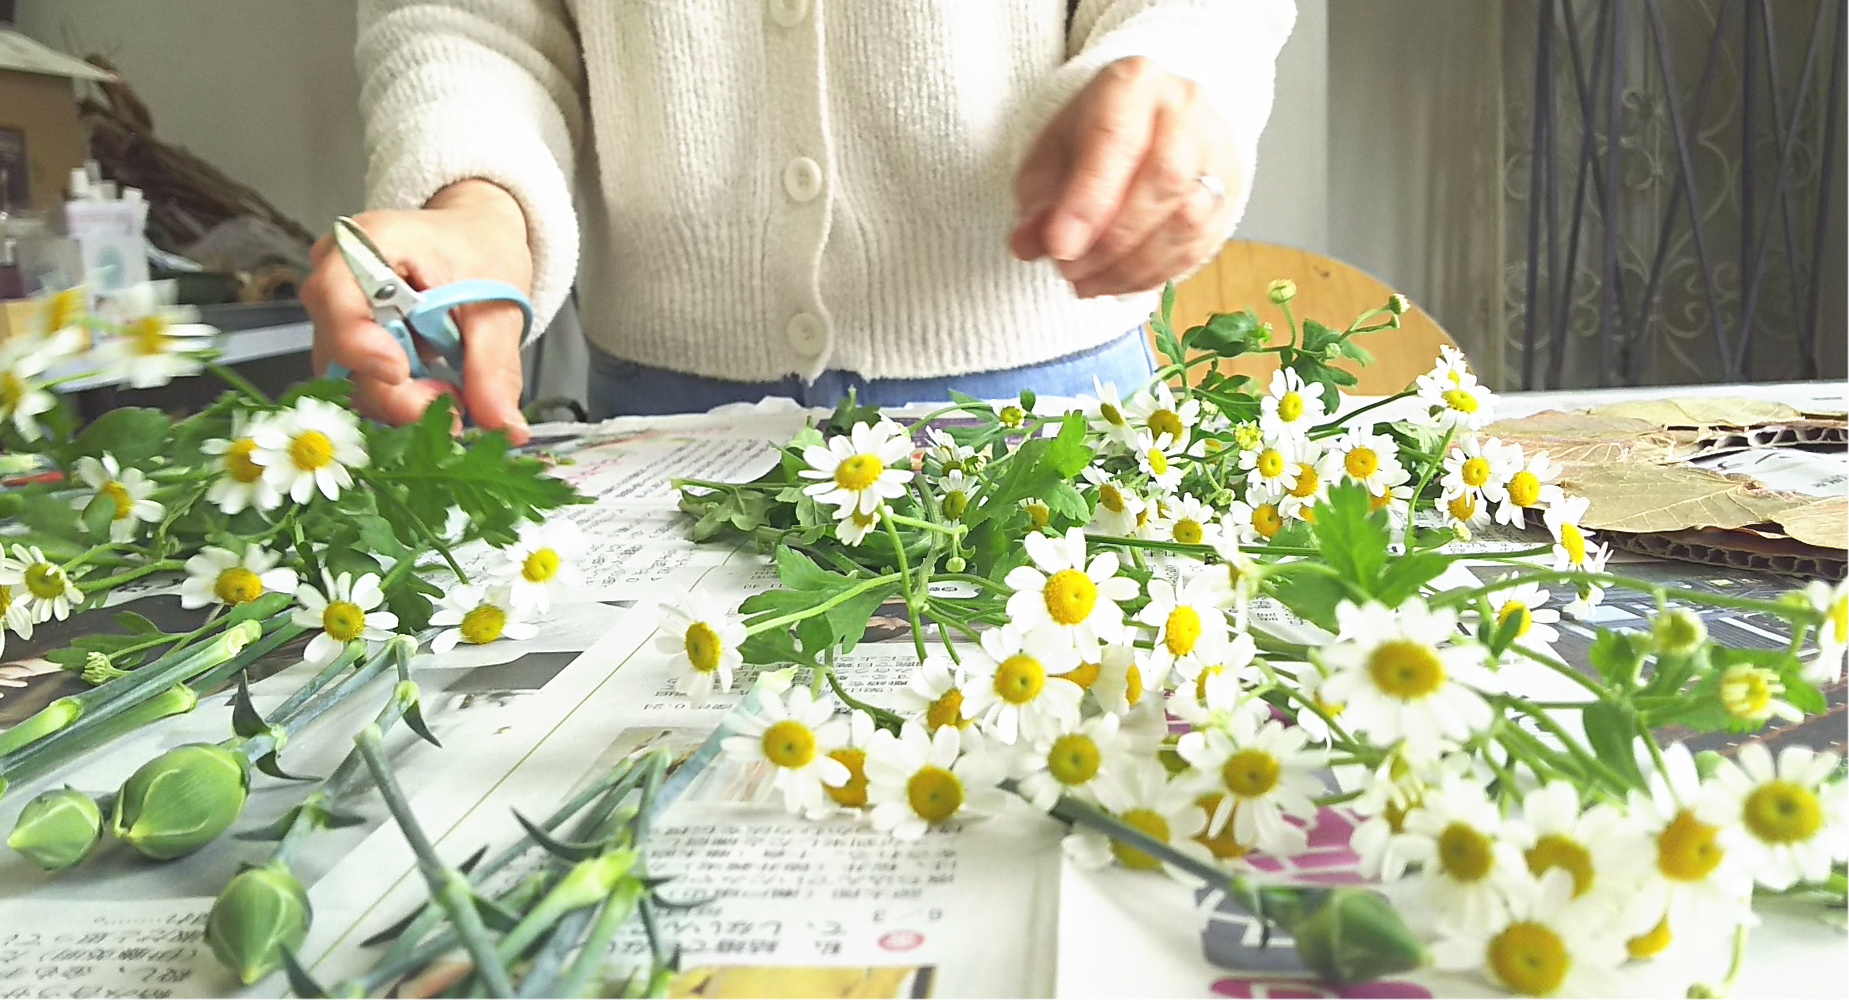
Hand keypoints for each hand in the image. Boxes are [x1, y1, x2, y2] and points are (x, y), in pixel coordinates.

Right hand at [304, 179, 534, 444]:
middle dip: (396, 391)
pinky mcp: (349, 341)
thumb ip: (495, 367)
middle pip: (339, 350)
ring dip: (402, 398)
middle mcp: (338, 277)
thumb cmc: (478, 249)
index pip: (335, 295)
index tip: (400, 372)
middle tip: (453, 404)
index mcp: (369, 244)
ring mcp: (338, 312)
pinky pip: (362, 381)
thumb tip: (504, 426)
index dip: (360, 342)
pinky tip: (435, 391)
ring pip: (348, 375)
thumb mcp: (498, 306)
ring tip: (453, 393)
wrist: (475, 238)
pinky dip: (401, 396)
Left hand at [1010, 57, 1237, 298]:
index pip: (1117, 139)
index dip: (1088, 200)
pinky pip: (1200, 246)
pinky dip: (1154, 275)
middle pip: (1164, 178)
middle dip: (1112, 240)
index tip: (1059, 247)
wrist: (1146, 122)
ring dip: (1132, 266)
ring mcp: (1217, 151)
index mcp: (1135, 84)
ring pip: (1189, 219)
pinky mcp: (1230, 193)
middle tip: (1071, 270)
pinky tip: (1118, 284)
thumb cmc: (1093, 137)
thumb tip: (1028, 245)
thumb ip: (1037, 199)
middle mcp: (1186, 110)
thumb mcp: (1051, 155)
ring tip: (1087, 284)